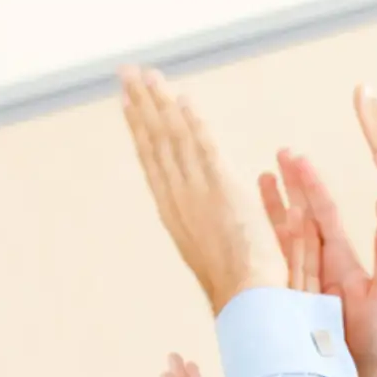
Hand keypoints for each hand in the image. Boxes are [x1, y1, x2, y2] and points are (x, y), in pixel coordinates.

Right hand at [121, 67, 282, 312]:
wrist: (249, 303)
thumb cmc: (237, 290)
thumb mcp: (214, 253)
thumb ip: (207, 229)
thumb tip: (206, 223)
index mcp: (176, 215)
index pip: (154, 163)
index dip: (140, 131)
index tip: (130, 105)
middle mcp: (179, 201)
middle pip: (155, 144)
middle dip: (141, 107)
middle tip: (126, 74)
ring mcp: (198, 195)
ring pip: (173, 140)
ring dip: (159, 104)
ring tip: (145, 74)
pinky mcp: (223, 190)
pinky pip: (203, 147)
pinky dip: (191, 122)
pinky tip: (182, 99)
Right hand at [259, 153, 376, 376]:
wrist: (360, 369)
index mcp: (343, 258)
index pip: (324, 213)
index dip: (311, 185)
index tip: (298, 158)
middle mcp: (322, 262)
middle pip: (303, 215)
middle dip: (292, 185)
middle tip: (280, 152)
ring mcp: (305, 277)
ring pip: (285, 235)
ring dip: (274, 207)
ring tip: (262, 176)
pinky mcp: (292, 296)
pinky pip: (275, 264)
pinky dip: (264, 243)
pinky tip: (250, 224)